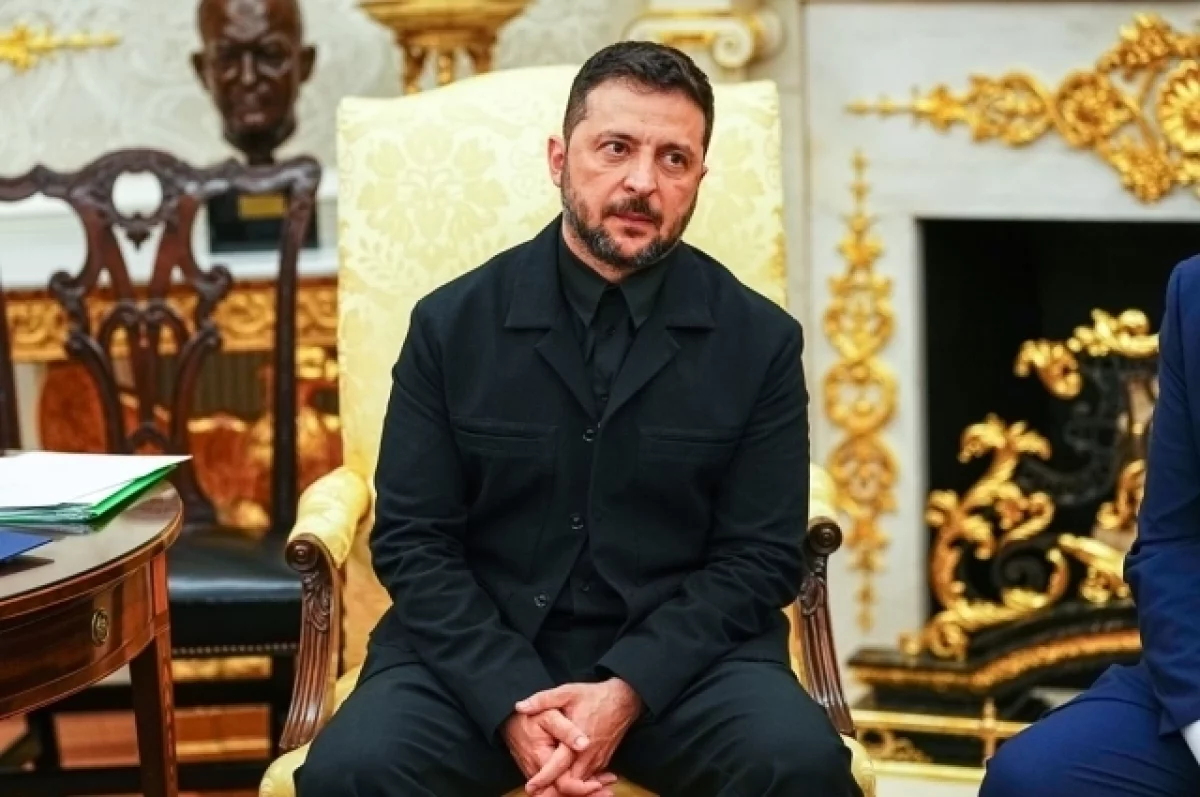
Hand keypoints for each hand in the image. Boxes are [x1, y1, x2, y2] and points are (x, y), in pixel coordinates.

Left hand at [515, 679, 641, 794]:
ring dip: (566, 789)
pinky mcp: (603, 761)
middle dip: (553, 790)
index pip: (558, 768)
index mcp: (577, 741)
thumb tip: (520, 706)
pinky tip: (566, 784)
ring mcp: (598, 760)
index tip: (530, 786)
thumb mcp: (567, 692)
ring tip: (546, 791)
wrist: (623, 700)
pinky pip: (589, 779)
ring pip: (580, 785)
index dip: (543, 779)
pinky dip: (578, 785)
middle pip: (570, 784)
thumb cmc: (593, 696)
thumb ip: (542, 700)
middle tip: (535, 792)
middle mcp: (588, 756)